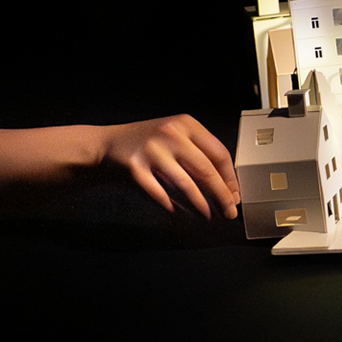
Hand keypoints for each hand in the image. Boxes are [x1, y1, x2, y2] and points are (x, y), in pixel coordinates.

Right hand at [95, 115, 240, 219]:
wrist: (107, 145)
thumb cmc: (147, 143)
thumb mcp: (175, 136)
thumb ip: (198, 152)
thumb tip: (226, 185)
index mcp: (186, 124)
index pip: (218, 153)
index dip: (230, 178)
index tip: (234, 195)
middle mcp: (171, 134)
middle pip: (206, 170)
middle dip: (221, 196)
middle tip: (229, 212)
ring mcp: (152, 150)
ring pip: (186, 185)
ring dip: (202, 206)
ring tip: (210, 217)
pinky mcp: (135, 169)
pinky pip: (161, 195)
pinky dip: (175, 208)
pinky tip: (183, 216)